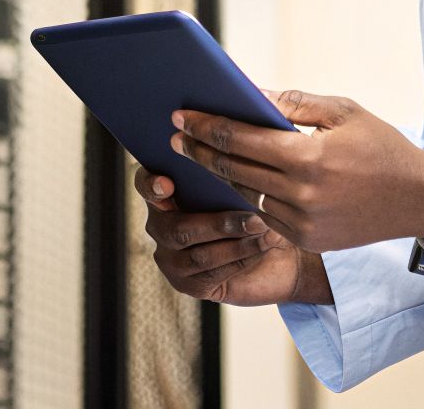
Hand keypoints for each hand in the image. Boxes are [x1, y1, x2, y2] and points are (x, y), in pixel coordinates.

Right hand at [133, 165, 331, 305]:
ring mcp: (171, 258)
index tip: (168, 183)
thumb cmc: (259, 207)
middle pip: (176, 228)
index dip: (151, 184)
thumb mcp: (248, 181)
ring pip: (198, 255)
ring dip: (237, 243)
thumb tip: (241, 138)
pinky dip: (241, 260)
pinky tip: (263, 247)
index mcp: (166, 194)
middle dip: (218, 223)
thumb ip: (235, 163)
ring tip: (266, 231)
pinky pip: (211, 275)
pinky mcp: (188, 285)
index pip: (145, 184)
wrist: (278, 252)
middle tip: (253, 216)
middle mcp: (161, 226)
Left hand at [170, 90, 423, 251]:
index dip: (205, 126)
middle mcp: (301, 194)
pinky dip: (251, 198)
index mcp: (308, 157)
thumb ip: (294, 103)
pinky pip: (266, 216)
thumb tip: (249, 93)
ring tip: (200, 156)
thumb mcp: (343, 111)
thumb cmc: (381, 146)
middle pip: (232, 169)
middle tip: (174, 136)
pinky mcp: (308, 241)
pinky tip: (235, 182)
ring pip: (246, 195)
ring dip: (221, 177)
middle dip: (199, 150)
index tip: (180, 116)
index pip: (240, 139)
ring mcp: (303, 223)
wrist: (420, 199)